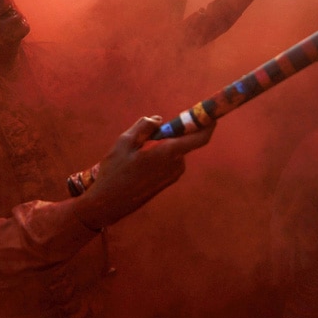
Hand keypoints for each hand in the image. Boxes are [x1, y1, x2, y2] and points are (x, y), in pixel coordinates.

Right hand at [76, 116, 213, 229]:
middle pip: (184, 141)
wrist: (109, 203)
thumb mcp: (124, 142)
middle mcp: (176, 165)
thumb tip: (159, 119)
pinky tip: (139, 162)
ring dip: (163, 144)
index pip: (199, 138)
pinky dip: (160, 155)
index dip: (207, 124)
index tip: (209, 114)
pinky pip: (169, 160)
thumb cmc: (115, 172)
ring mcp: (173, 175)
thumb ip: (144, 126)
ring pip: (174, 151)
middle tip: (153, 130)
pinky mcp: (167, 182)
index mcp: (168, 153)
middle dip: (174, 132)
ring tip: (137, 151)